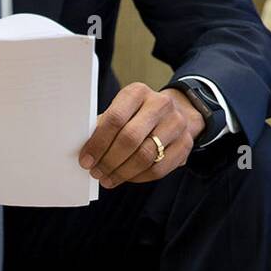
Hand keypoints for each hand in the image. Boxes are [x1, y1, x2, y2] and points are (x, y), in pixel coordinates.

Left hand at [79, 84, 205, 188]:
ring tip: (107, 178)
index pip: (115, 119)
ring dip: (121, 172)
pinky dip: (138, 177)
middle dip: (108, 161)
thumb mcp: (120, 112)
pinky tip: (126, 177)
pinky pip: (158, 169)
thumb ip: (104, 128)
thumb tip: (85, 153)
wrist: (174, 115)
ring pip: (144, 156)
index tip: (85, 160)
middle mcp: (160, 104)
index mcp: (137, 92)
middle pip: (130, 139)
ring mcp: (176, 123)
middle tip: (96, 172)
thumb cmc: (137, 117)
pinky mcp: (185, 144)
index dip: (98, 143)